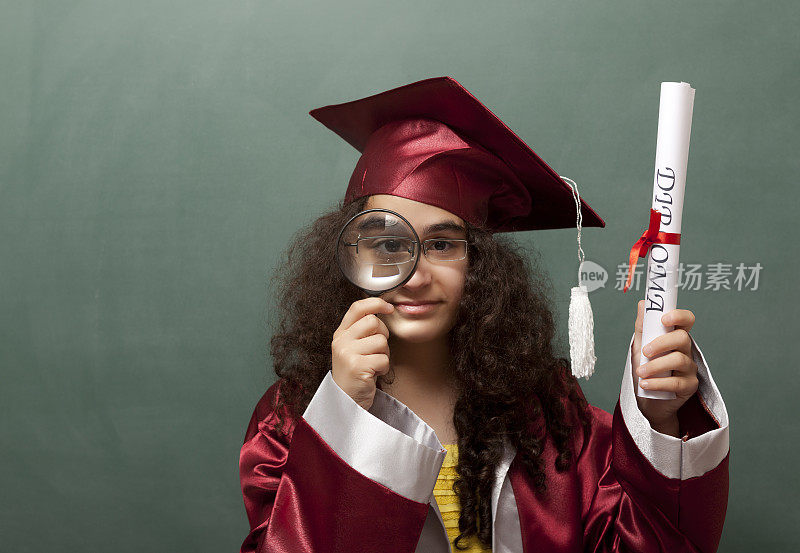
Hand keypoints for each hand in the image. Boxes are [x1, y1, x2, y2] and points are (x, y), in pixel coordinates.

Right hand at [331, 297, 393, 410]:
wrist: (346, 402)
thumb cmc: (355, 373)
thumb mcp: (352, 348)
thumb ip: (362, 330)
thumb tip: (383, 309)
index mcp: (340, 334)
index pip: (357, 308)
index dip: (376, 303)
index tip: (389, 307)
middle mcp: (341, 341)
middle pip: (373, 322)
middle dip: (383, 335)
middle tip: (377, 350)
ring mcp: (347, 354)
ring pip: (381, 341)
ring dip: (384, 354)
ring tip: (373, 364)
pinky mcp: (357, 367)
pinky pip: (383, 359)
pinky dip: (384, 368)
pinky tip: (374, 374)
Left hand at [631, 299, 698, 436]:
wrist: (647, 399)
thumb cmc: (646, 368)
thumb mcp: (640, 346)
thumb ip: (643, 327)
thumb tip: (642, 303)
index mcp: (675, 336)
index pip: (687, 320)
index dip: (679, 316)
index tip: (663, 320)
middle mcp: (685, 350)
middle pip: (682, 338)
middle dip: (661, 343)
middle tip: (644, 351)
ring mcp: (689, 368)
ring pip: (678, 360)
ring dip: (656, 366)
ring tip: (640, 372)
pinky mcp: (690, 386)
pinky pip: (677, 383)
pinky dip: (658, 383)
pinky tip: (645, 384)